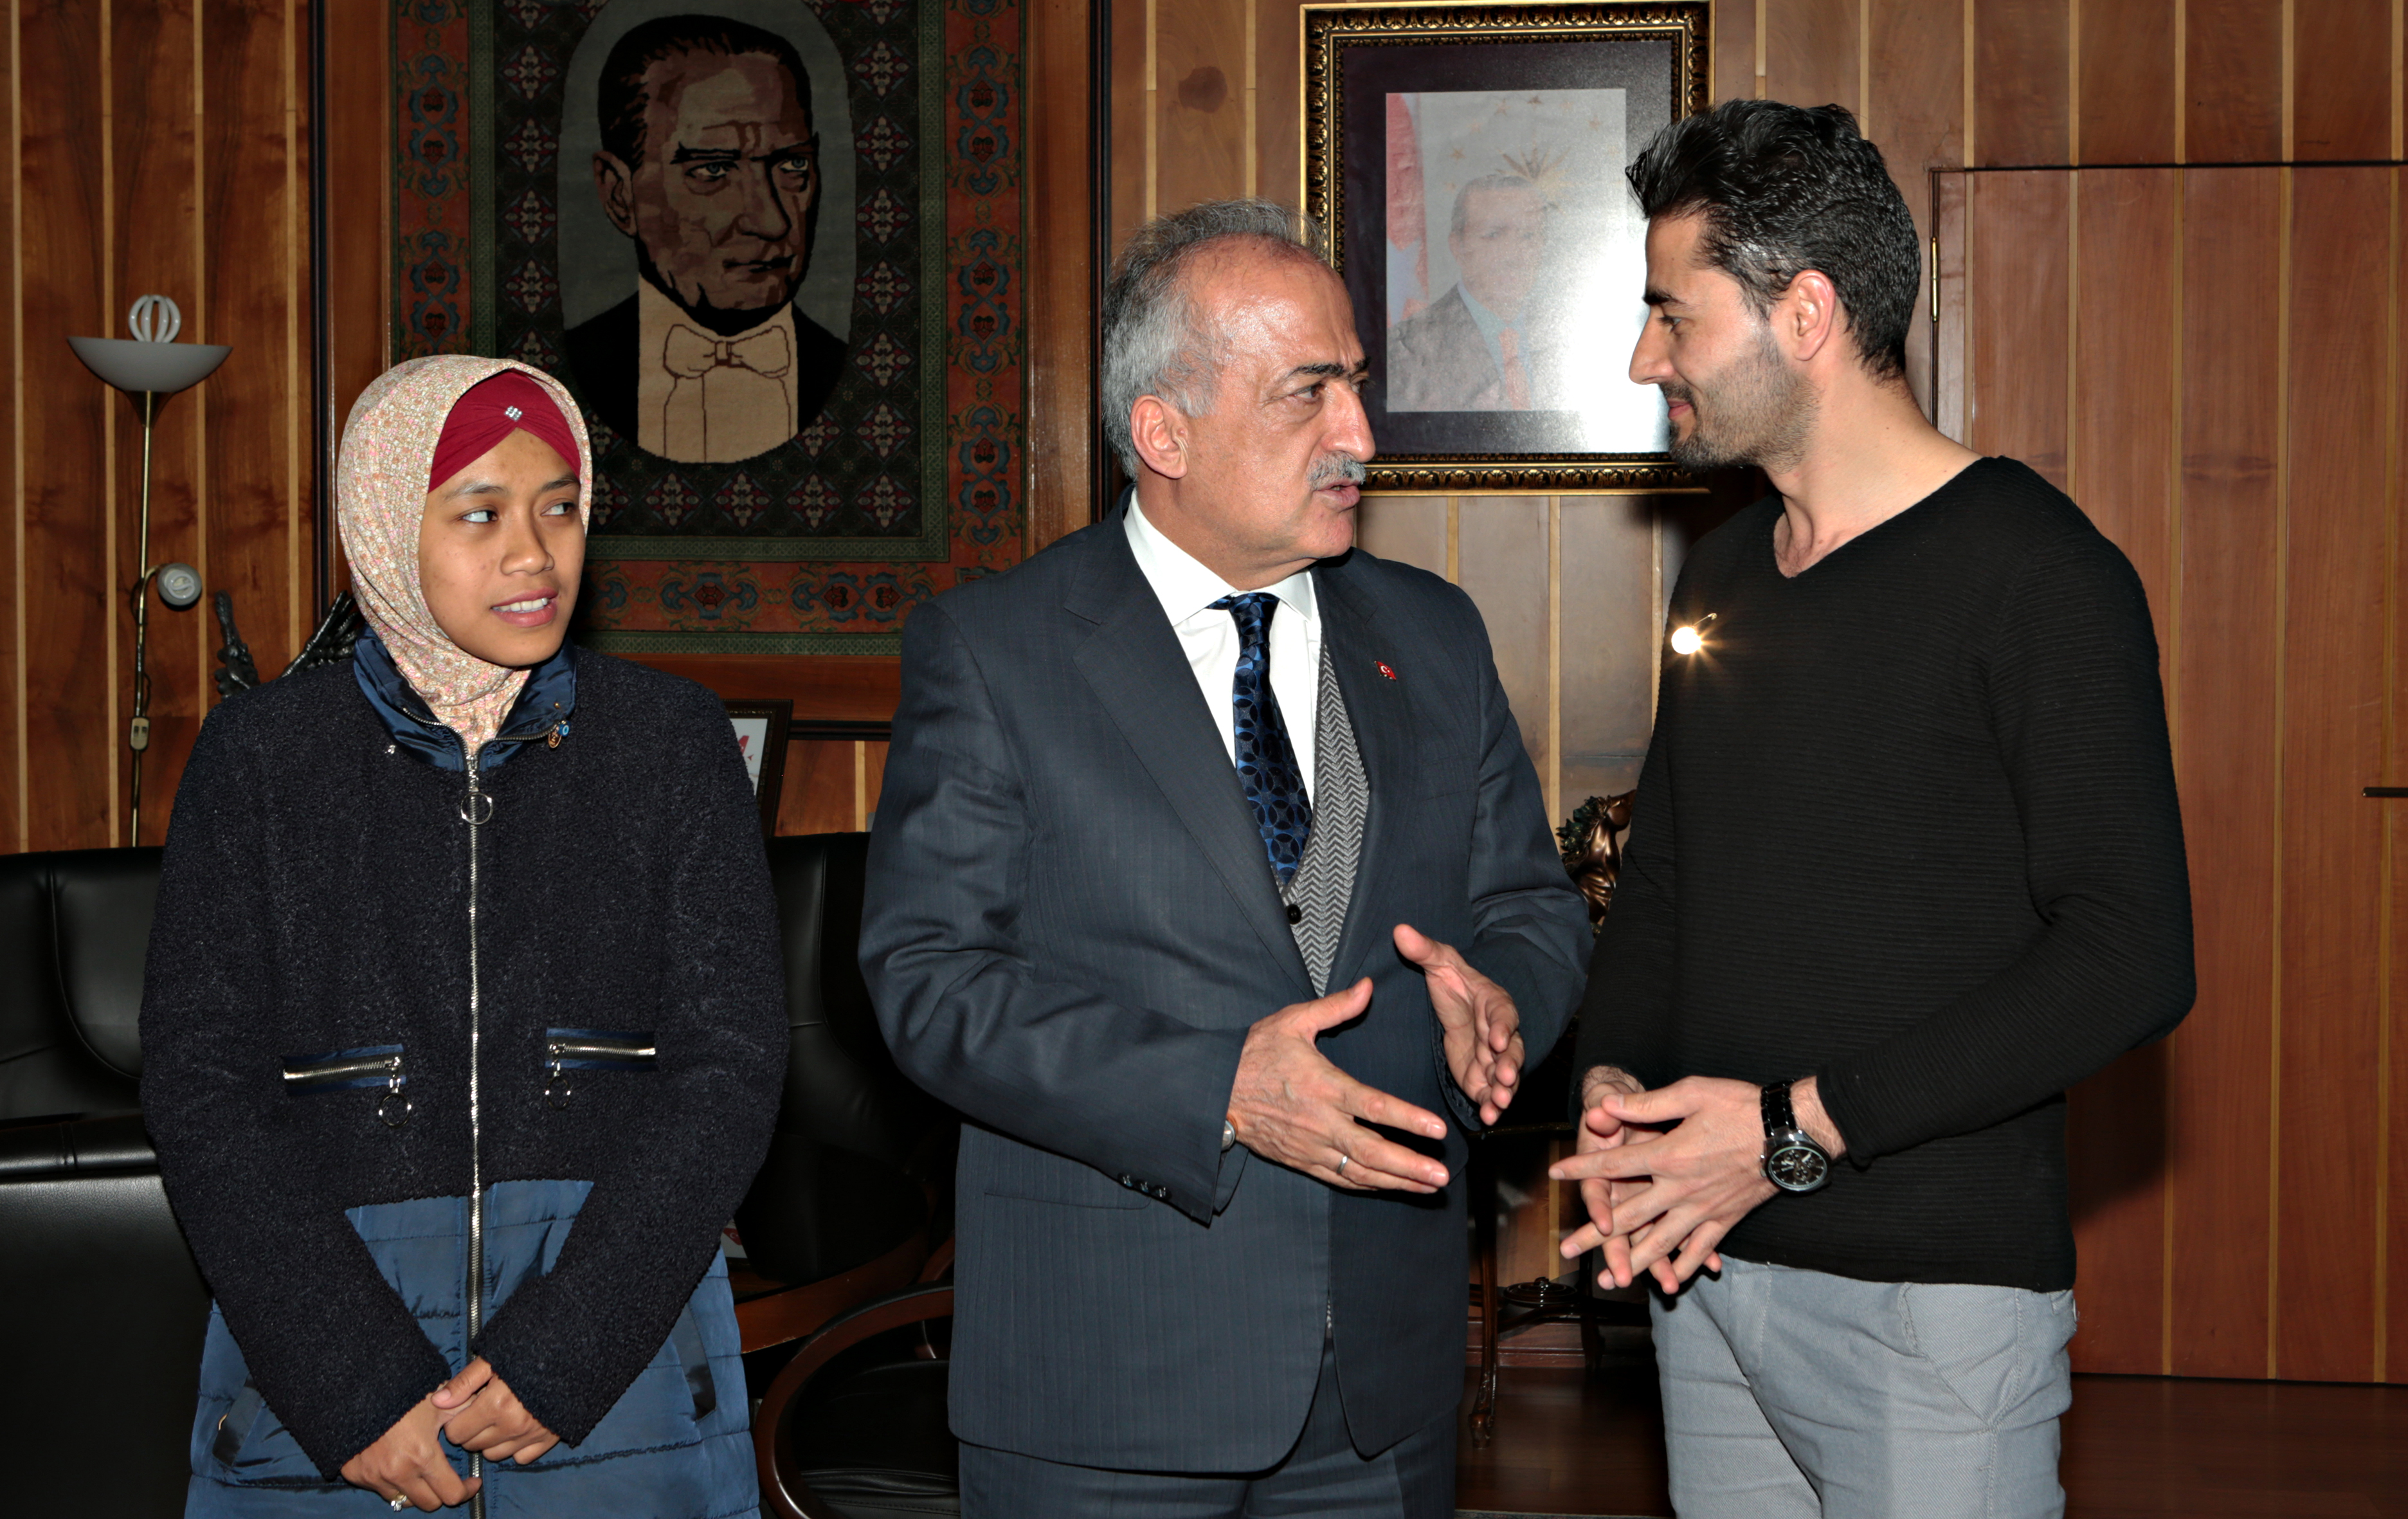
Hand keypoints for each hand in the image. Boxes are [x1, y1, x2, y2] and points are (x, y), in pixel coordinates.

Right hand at [340, 1396, 478, 1510]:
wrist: (357, 1388)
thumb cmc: (402, 1391)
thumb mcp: (438, 1400)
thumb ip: (463, 1412)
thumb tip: (479, 1419)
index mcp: (422, 1456)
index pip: (451, 1494)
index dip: (466, 1490)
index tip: (471, 1482)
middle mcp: (397, 1473)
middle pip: (428, 1504)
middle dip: (441, 1493)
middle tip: (447, 1477)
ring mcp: (374, 1477)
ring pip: (402, 1499)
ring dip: (415, 1489)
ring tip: (420, 1470)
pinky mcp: (355, 1474)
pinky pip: (379, 1488)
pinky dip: (390, 1481)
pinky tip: (395, 1462)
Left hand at [432, 1357, 559, 1465]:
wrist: (574, 1353)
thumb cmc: (530, 1352)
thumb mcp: (493, 1359)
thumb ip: (465, 1382)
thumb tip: (437, 1402)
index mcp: (496, 1405)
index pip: (457, 1432)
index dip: (455, 1420)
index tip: (464, 1407)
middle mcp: (513, 1425)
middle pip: (473, 1445)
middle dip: (471, 1430)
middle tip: (480, 1410)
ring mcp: (532, 1435)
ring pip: (495, 1454)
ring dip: (491, 1440)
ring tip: (498, 1418)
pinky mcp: (549, 1439)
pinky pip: (521, 1457)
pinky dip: (515, 1447)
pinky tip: (517, 1427)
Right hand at [1227, 977, 1451, 1192]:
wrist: (1214, 1090)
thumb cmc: (1254, 1052)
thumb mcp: (1292, 1020)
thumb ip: (1336, 1006)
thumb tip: (1368, 986)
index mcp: (1323, 1085)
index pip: (1374, 1106)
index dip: (1408, 1120)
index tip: (1438, 1130)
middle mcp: (1320, 1121)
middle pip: (1372, 1151)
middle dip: (1411, 1166)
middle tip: (1443, 1176)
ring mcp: (1311, 1146)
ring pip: (1360, 1172)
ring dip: (1397, 1182)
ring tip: (1429, 1186)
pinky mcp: (1301, 1160)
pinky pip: (1340, 1179)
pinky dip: (1369, 1186)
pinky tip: (1392, 1186)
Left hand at [1394, 923, 1523, 1124]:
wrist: (1454, 1005)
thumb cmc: (1452, 981)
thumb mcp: (1439, 963)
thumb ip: (1424, 950)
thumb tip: (1400, 930)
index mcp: (1493, 1002)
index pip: (1502, 1013)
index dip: (1502, 1026)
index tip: (1496, 1038)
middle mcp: (1500, 1032)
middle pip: (1511, 1050)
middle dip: (1509, 1065)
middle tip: (1504, 1078)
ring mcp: (1492, 1057)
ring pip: (1504, 1075)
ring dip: (1503, 1090)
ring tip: (1498, 1104)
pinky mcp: (1481, 1075)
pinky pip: (1490, 1092)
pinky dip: (1490, 1105)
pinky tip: (1487, 1118)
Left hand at [1552, 1075, 1841, 1289]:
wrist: (1790, 1132)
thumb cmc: (1740, 1105)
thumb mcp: (1692, 1092)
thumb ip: (1646, 1104)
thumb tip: (1605, 1104)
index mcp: (1668, 1156)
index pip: (1613, 1165)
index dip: (1582, 1168)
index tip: (1556, 1174)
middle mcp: (1680, 1189)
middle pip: (1628, 1216)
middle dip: (1593, 1234)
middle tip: (1566, 1250)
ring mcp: (1703, 1210)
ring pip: (1660, 1243)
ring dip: (1632, 1263)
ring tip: (1610, 1281)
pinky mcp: (1725, 1220)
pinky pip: (1699, 1250)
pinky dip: (1683, 1268)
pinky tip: (1670, 1283)